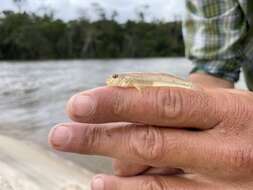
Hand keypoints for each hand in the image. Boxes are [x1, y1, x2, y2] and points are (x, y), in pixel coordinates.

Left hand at [48, 86, 252, 189]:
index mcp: (225, 111)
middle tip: (61, 133)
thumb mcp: (218, 104)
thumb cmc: (243, 121)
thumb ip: (175, 111)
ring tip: (74, 155)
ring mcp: (224, 184)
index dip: (118, 103)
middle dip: (100, 136)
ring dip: (108, 172)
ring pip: (156, 181)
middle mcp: (225, 149)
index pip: (162, 104)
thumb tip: (126, 119)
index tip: (79, 104)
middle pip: (150, 141)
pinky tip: (104, 184)